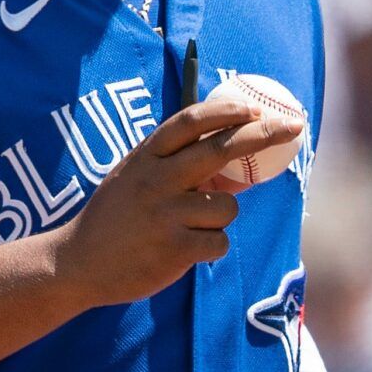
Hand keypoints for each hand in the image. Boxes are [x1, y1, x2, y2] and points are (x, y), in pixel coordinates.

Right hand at [51, 98, 300, 309]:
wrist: (78, 262)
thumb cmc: (116, 217)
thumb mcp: (135, 178)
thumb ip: (174, 164)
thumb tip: (231, 154)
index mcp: (145, 156)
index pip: (189, 121)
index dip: (226, 111)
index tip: (254, 108)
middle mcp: (156, 179)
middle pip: (221, 149)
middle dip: (263, 134)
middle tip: (293, 127)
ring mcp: (166, 214)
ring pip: (227, 206)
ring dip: (220, 217)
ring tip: (189, 227)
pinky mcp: (175, 248)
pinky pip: (219, 242)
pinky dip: (210, 246)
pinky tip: (183, 250)